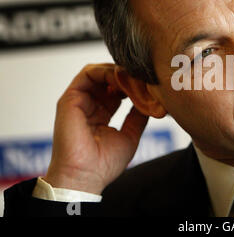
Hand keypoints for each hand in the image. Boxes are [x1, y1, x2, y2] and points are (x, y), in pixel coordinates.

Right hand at [43, 63, 148, 193]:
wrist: (86, 176)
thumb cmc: (104, 163)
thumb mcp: (130, 135)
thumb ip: (138, 116)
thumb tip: (149, 101)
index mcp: (101, 113)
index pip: (118, 89)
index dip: (132, 85)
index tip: (149, 88)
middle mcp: (90, 105)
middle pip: (109, 78)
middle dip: (127, 76)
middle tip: (143, 81)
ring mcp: (79, 100)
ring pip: (99, 72)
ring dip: (118, 72)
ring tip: (133, 80)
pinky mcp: (70, 98)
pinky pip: (88, 74)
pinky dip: (106, 72)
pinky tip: (121, 79)